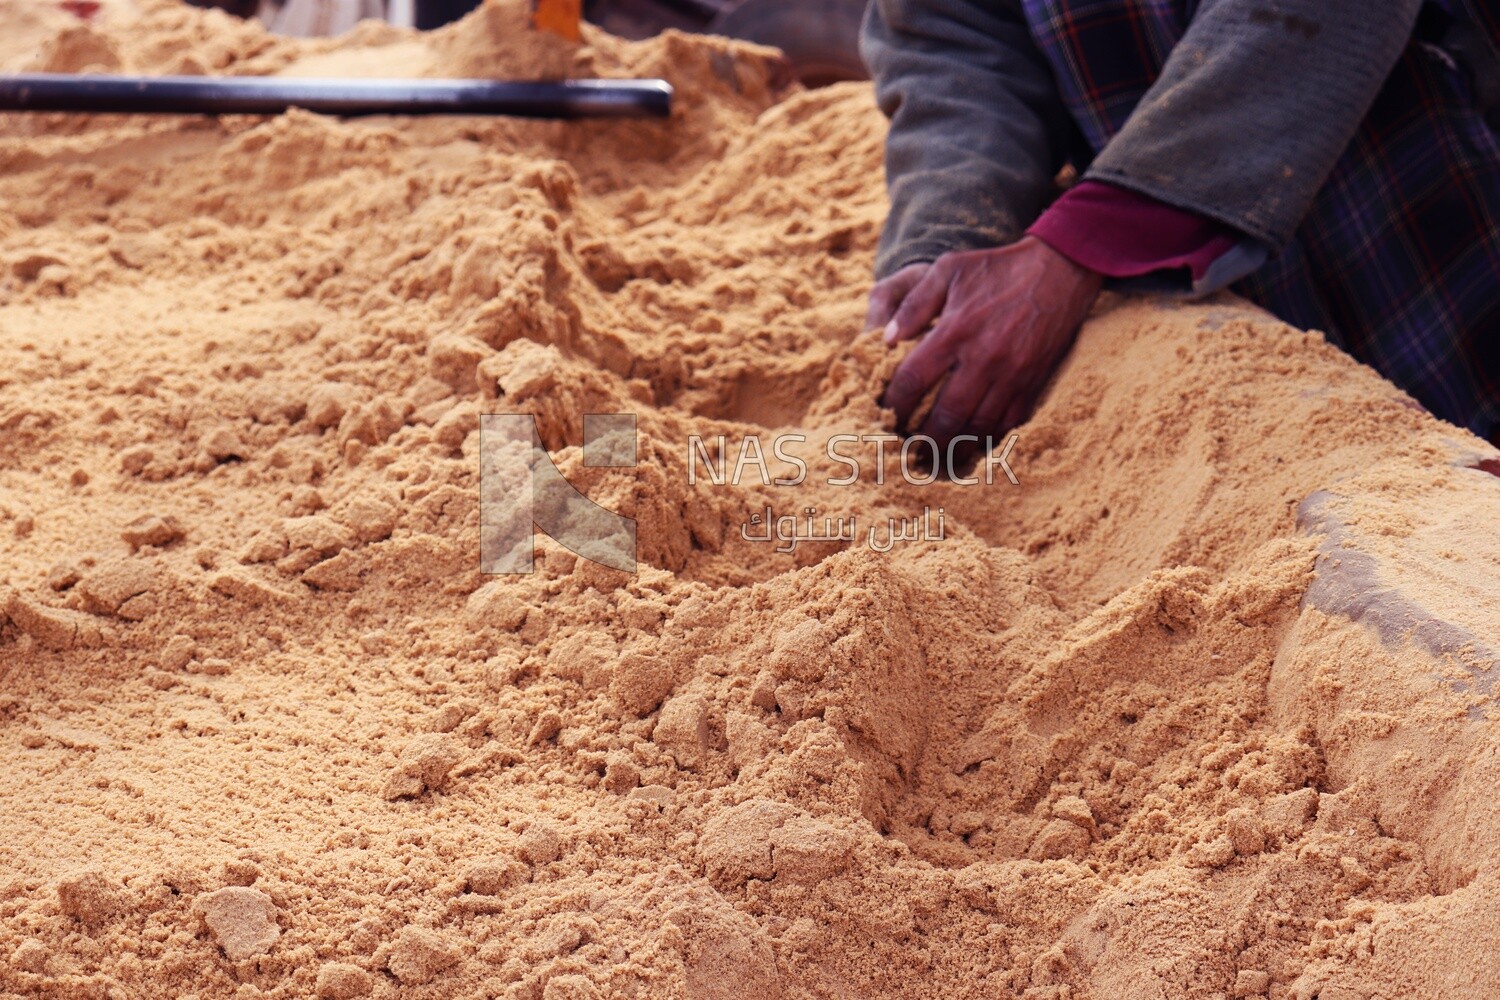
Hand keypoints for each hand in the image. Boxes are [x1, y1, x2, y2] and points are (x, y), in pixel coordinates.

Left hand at [875, 236, 1102, 459]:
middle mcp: (983, 358)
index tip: (882, 415)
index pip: (913, 379)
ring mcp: (1011, 374)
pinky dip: (987, 438)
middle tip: (908, 452)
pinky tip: (972, 443)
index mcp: (955, 331)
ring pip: (978, 427)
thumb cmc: (997, 268)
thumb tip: (887, 339)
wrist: (1060, 270)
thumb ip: (914, 303)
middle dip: (923, 440)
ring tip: (937, 456)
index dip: (893, 404)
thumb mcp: (948, 269)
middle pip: (946, 415)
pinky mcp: (1032, 382)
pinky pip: (1008, 423)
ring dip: (955, 446)